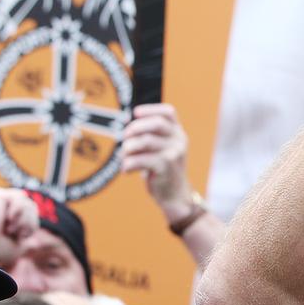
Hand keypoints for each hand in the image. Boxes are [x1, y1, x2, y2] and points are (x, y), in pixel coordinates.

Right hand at [0, 187, 38, 267]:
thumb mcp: (17, 249)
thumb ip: (28, 245)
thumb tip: (36, 243)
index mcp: (10, 219)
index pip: (33, 216)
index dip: (31, 228)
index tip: (18, 237)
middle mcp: (5, 208)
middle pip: (33, 208)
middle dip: (28, 224)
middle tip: (11, 231)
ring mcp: (2, 200)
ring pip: (29, 204)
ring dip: (22, 220)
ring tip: (7, 226)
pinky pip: (21, 198)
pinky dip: (17, 211)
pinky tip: (6, 217)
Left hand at [121, 103, 196, 224]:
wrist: (175, 195)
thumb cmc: (162, 169)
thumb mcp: (161, 149)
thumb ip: (149, 136)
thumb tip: (127, 127)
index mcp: (178, 133)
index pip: (169, 113)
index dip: (151, 109)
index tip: (135, 113)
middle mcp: (179, 141)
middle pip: (156, 123)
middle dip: (135, 127)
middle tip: (125, 137)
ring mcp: (174, 154)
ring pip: (145, 141)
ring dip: (128, 148)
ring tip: (123, 157)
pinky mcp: (166, 168)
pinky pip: (140, 160)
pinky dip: (128, 163)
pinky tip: (126, 170)